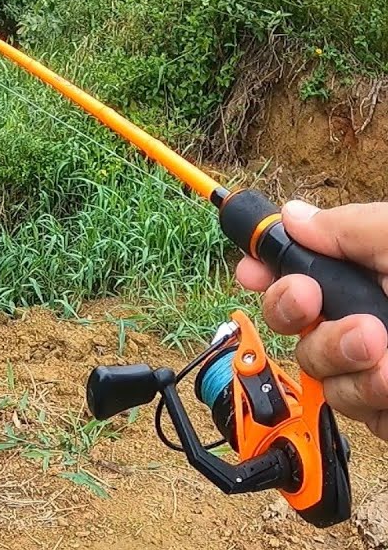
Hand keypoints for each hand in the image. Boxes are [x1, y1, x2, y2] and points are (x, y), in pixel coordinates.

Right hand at [236, 200, 387, 439]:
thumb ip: (349, 227)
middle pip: (287, 314)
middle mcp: (363, 315)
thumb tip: (293, 215)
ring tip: (383, 350)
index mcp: (369, 273)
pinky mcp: (378, 408)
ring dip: (338, 353)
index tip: (248, 269)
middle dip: (289, 308)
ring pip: (309, 362)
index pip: (302, 262)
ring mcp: (368, 365)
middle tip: (311, 302)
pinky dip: (365, 391)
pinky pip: (340, 401)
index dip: (266, 264)